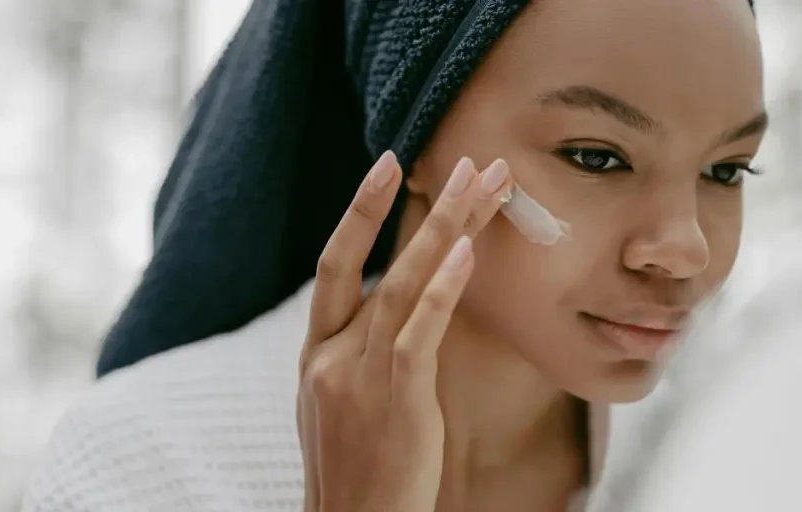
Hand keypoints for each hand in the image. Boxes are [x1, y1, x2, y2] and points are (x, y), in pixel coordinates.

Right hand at [297, 151, 512, 511]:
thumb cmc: (355, 471)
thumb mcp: (340, 405)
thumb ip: (357, 354)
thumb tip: (391, 310)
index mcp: (316, 354)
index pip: (335, 265)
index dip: (359, 212)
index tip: (389, 166)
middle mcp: (331, 355)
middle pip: (375, 262)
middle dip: (417, 207)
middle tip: (465, 162)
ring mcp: (358, 376)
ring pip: (402, 285)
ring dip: (447, 230)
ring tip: (484, 186)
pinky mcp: (395, 400)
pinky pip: (419, 332)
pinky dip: (443, 289)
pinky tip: (466, 253)